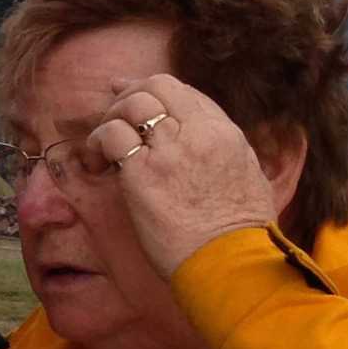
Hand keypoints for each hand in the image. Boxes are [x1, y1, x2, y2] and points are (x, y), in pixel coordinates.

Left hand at [91, 73, 279, 275]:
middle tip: (112, 116)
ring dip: (110, 117)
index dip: (154, 91)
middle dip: (129, 94)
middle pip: (157, 86)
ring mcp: (171, 150)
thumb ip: (228, 154)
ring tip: (102, 144)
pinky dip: (98, 142)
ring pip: (132, 104)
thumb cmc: (239, 235)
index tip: (132, 95)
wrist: (230, 262)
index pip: (186, 93)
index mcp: (226, 134)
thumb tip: (214, 147)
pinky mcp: (143, 173)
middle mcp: (200, 133)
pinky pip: (112, 135)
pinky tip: (97, 161)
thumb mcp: (249, 179)